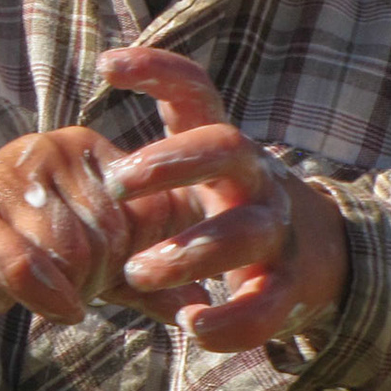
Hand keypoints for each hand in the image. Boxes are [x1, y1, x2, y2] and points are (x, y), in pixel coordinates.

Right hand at [0, 126, 137, 327]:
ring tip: (54, 284)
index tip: (115, 269)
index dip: (141, 256)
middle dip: (101, 277)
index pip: (150, 207)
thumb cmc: (34, 249)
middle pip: (112, 234)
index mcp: (89, 148)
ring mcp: (8, 172)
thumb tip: (196, 302)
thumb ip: (146, 278)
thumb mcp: (97, 260)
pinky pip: (27, 265)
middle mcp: (51, 147)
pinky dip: (48, 297)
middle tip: (75, 282)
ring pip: (73, 253)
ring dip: (71, 289)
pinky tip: (55, 307)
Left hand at [99, 46, 349, 352]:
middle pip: (225, 147)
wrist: (318, 252)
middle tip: (117, 181)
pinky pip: (266, 306)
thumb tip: (72, 147)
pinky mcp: (289, 287)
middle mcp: (253, 175)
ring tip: (134, 272)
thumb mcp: (196, 171)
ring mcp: (276, 230)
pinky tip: (191, 325)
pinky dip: (230, 320)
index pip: (195, 90)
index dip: (156, 69)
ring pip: (242, 232)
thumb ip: (148, 159)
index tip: (106, 65)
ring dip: (186, 253)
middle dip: (171, 161)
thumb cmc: (226, 203)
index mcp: (222, 143)